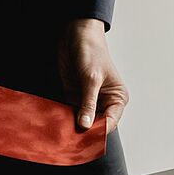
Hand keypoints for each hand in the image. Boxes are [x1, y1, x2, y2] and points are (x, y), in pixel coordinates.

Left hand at [58, 18, 127, 133]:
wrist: (76, 35)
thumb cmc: (91, 52)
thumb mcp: (91, 79)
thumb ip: (88, 104)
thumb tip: (85, 125)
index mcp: (116, 99)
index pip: (109, 122)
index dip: (98, 132)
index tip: (84, 139)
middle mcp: (104, 102)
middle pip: (96, 125)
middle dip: (84, 131)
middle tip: (71, 139)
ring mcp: (89, 101)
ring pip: (82, 121)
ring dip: (73, 126)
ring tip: (62, 134)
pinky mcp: (74, 97)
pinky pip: (70, 112)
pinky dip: (64, 118)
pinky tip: (57, 123)